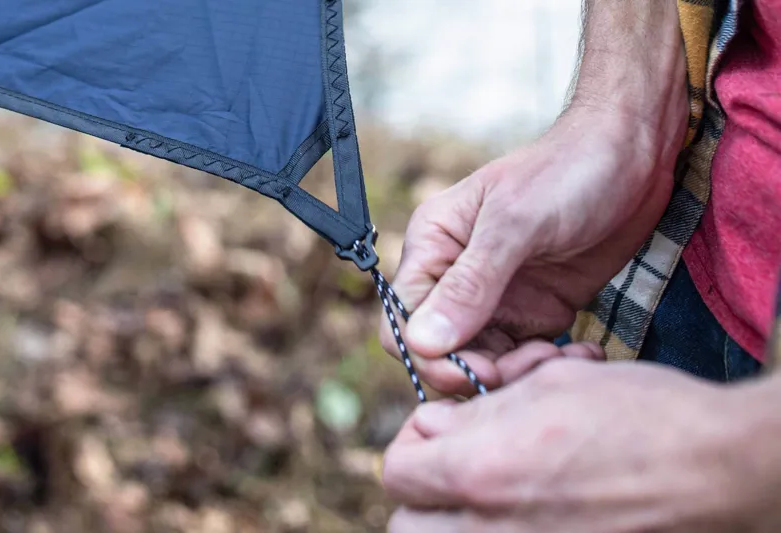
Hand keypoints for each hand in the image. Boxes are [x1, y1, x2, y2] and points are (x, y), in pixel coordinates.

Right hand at [380, 97, 686, 394]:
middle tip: (535, 362)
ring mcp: (494, 298)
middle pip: (441, 353)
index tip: (482, 369)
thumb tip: (423, 342)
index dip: (434, 357)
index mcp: (433, 248)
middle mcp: (454, 277)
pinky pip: (523, 358)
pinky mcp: (532, 311)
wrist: (632, 157)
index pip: (403, 323)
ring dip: (519, 373)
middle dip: (482, 371)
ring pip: (483, 363)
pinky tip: (579, 353)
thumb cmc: (568, 172)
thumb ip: (470, 285)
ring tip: (562, 356)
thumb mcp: (516, 224)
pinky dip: (546, 367)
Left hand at [382, 347, 780, 532]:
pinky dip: (493, 531)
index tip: (443, 424)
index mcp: (481, 472)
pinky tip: (525, 509)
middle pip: (406, 527)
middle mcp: (491, 530)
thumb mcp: (548, 387)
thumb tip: (433, 425)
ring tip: (485, 490)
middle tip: (454, 465)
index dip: (413, 440)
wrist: (716, 467)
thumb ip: (475, 411)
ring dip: (448, 518)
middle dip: (420, 493)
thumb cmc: (640, 414)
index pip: (396, 471)